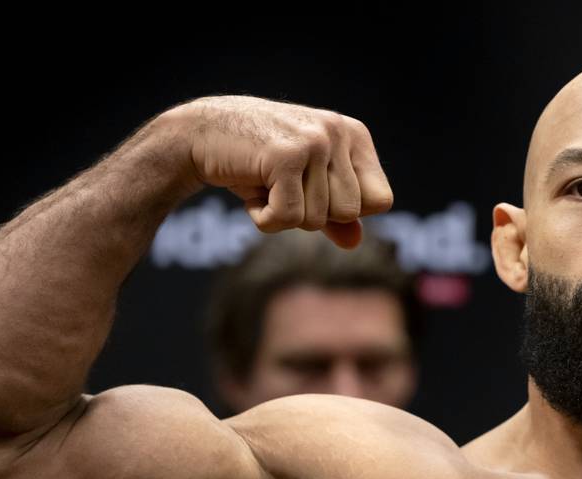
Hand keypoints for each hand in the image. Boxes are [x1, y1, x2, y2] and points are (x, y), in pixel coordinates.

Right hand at [163, 96, 393, 248]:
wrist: (200, 133)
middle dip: (311, 213)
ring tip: (265, 182)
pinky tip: (251, 189)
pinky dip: (263, 218)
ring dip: (283, 214)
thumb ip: (335, 214)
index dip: (346, 211)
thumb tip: (356, 242)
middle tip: (282, 185)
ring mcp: (313, 141)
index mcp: (354, 136)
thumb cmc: (257, 161)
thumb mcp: (303, 185)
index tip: (314, 190)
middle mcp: (338, 133)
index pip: (381, 201)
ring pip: (318, 219)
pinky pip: (287, 218)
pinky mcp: (284, 156)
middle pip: (349, 214)